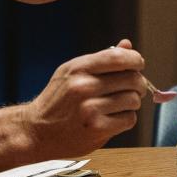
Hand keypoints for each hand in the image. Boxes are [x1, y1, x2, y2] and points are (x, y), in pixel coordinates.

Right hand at [22, 39, 146, 156]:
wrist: (38, 130)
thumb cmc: (57, 100)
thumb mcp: (71, 73)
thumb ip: (100, 60)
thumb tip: (127, 46)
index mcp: (78, 68)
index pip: (118, 57)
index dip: (135, 60)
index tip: (138, 65)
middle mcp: (83, 86)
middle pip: (132, 79)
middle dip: (138, 83)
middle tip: (134, 88)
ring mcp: (90, 108)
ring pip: (133, 100)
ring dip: (131, 103)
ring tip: (118, 104)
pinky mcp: (97, 128)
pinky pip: (129, 119)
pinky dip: (126, 118)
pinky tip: (113, 118)